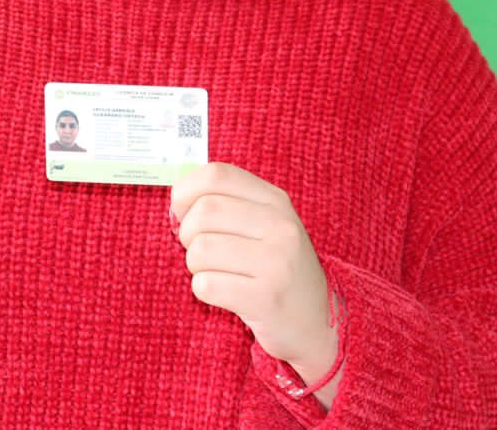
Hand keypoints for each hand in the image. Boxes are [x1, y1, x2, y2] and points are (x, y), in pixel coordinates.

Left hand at [169, 162, 338, 372]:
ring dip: (196, 266)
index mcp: (275, 201)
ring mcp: (276, 262)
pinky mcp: (266, 298)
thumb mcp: (265, 225)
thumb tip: (178, 198)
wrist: (317, 322)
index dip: (186, 191)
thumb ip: (227, 204)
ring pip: (200, 250)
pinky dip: (204, 290)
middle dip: (187, 234)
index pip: (217, 175)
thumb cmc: (277, 269)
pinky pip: (206, 285)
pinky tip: (225, 293)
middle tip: (200, 250)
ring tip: (218, 273)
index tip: (182, 212)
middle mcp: (280, 226)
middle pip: (204, 211)